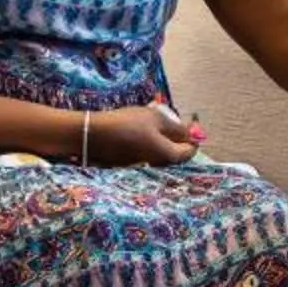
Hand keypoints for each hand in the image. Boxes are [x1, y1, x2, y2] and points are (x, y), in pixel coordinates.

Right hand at [85, 102, 200, 167]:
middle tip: (174, 123)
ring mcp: (143, 167)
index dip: (193, 137)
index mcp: (168, 156)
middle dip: (179, 140)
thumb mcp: (157, 119)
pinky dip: (150, 145)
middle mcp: (158, 166)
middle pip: (176, 155)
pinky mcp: (130, 165)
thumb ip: (177, 128)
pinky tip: (142, 133)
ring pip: (161, 155)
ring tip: (157, 125)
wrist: (93, 134)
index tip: (190, 123)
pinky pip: (148, 155)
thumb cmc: (128, 123)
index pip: (190, 152)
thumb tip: (194, 135)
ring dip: (164, 142)